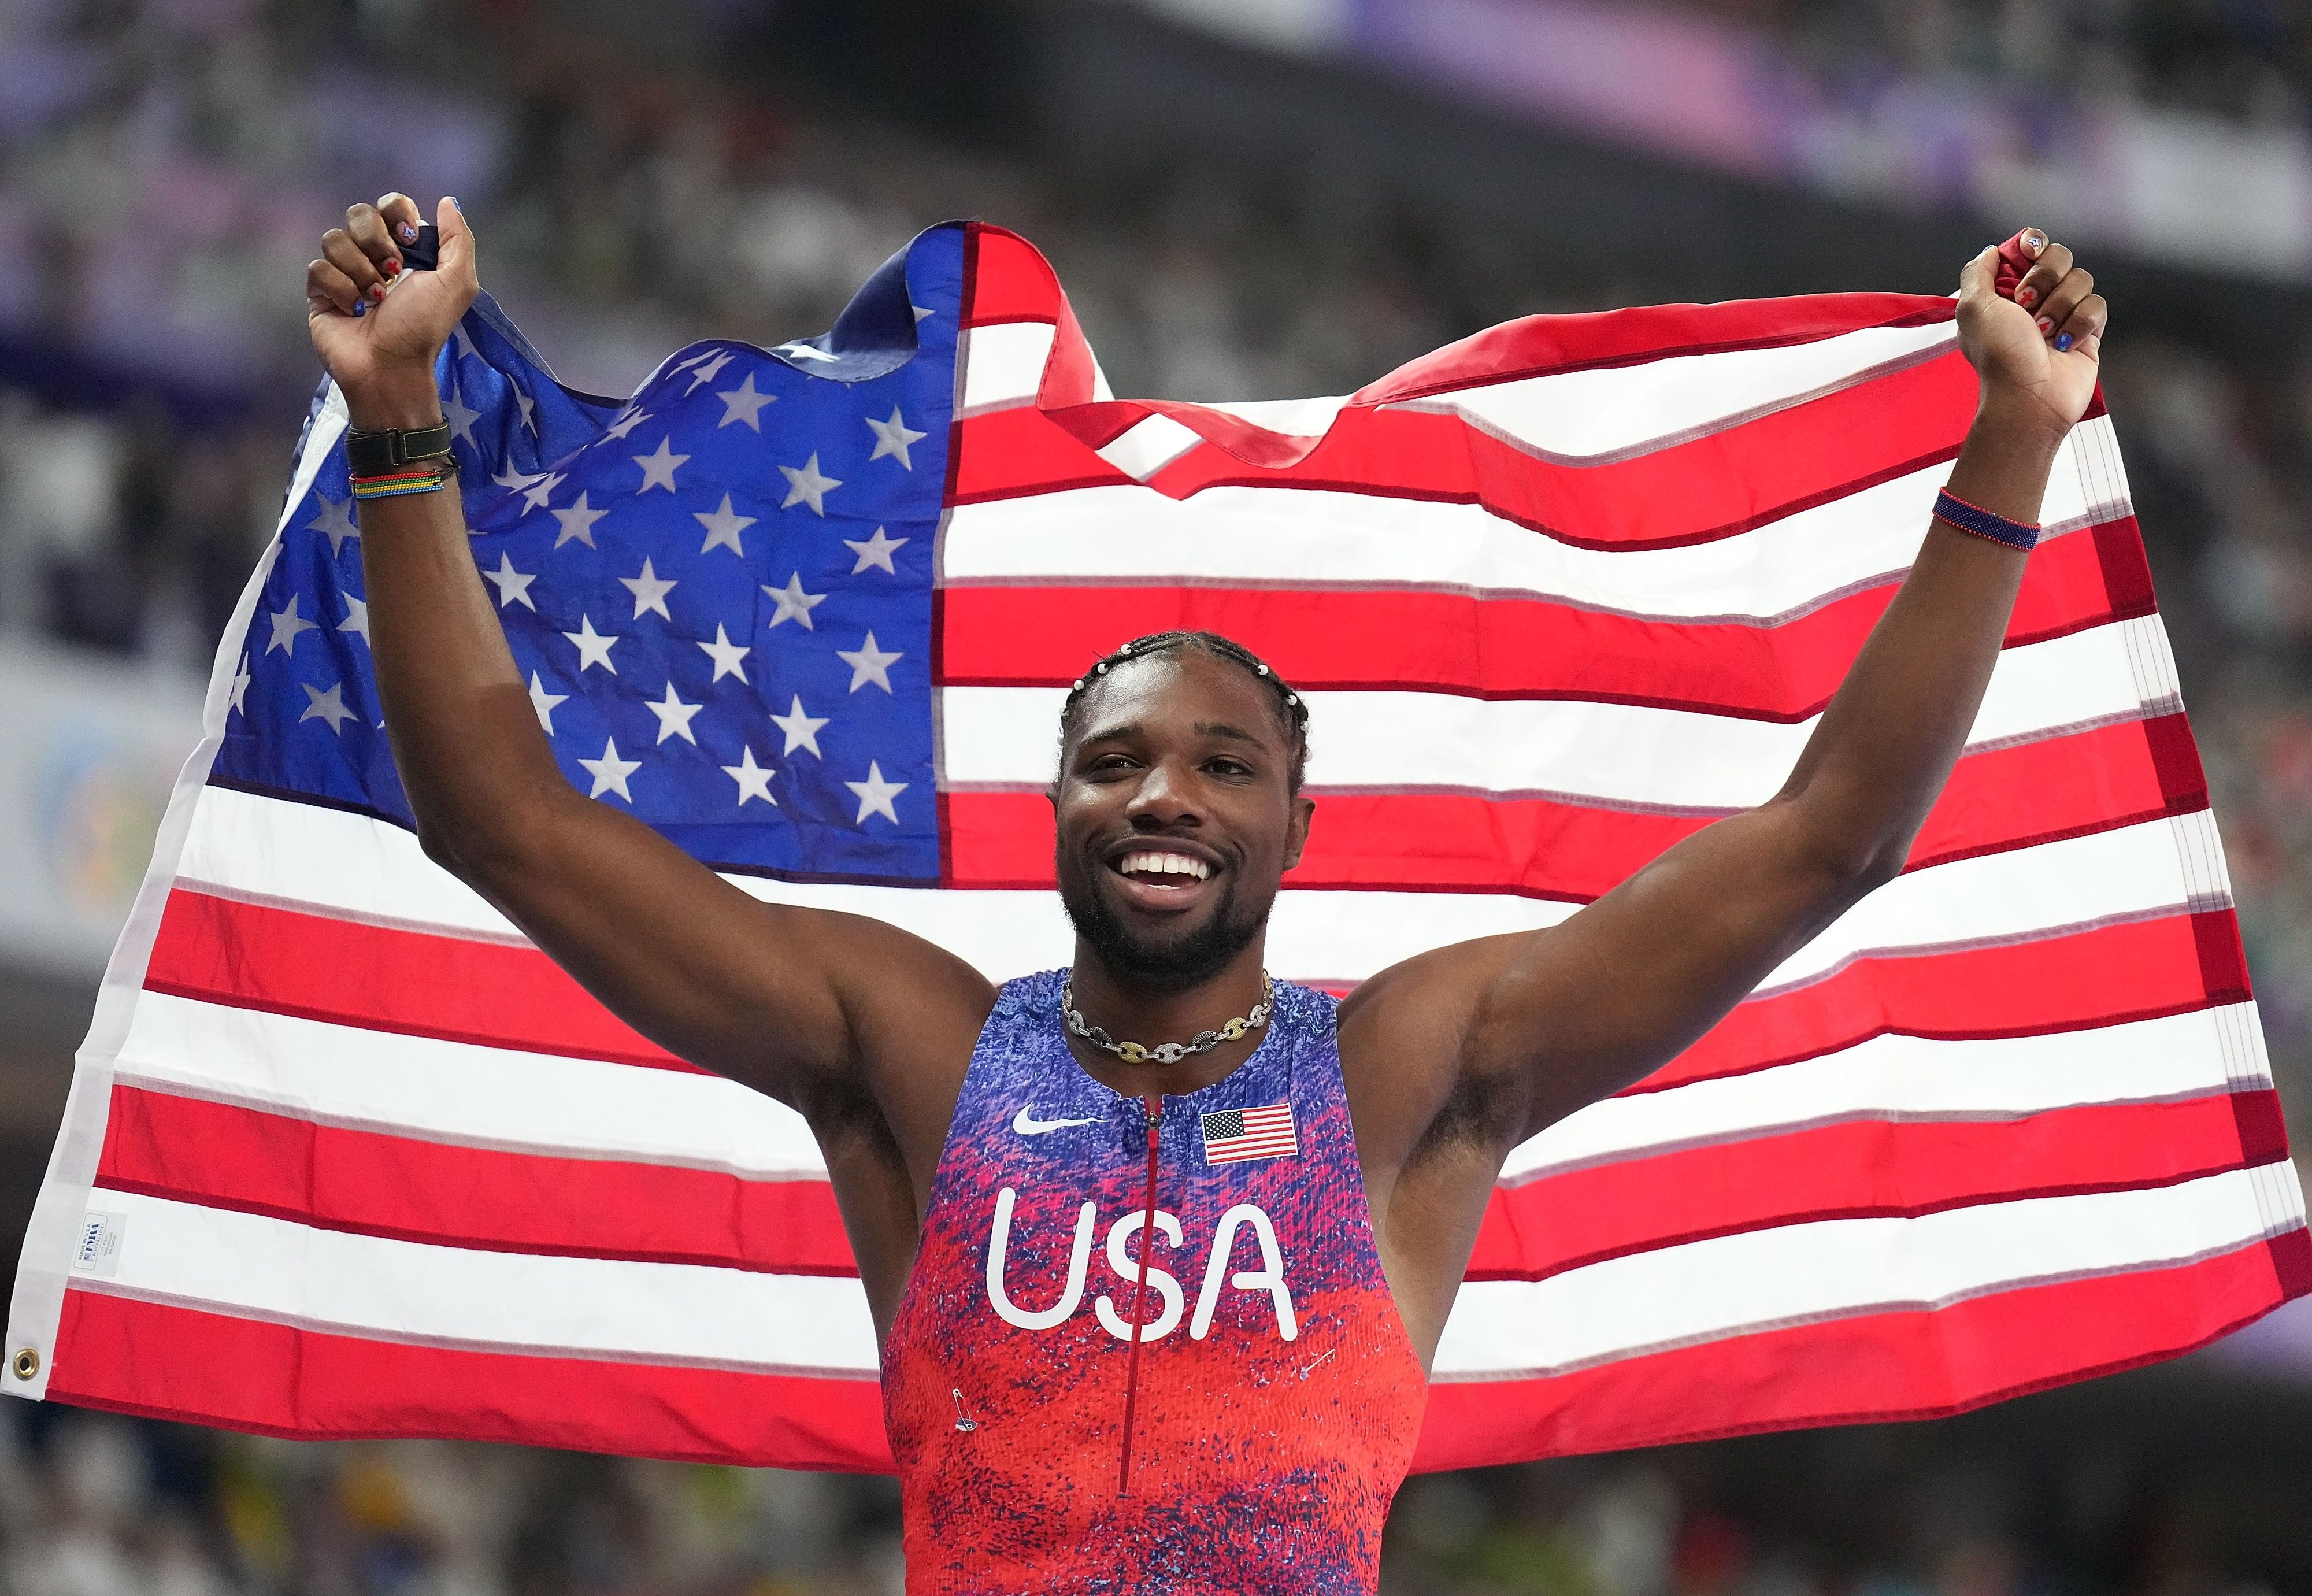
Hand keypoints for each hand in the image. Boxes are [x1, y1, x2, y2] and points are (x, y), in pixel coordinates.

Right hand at [306, 194, 479, 427]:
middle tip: (394, 273)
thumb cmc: (424, 327)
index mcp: (406, 249)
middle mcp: (373, 255)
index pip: (391, 205)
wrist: (391, 366)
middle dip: (377, 243)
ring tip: (376, 300)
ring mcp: (344, 271)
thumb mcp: (457, 282)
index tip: (410, 240)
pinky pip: (318, 268)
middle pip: (359, 214)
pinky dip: (341, 291)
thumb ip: (457, 239)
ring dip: (361, 271)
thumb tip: (447, 201)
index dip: (397, 214)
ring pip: (334, 239)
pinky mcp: (320, 291)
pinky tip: (355, 312)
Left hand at [1955, 228, 2106, 437]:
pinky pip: (2097, 305)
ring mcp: (2064, 312)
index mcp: (2006, 291)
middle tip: (2028, 305)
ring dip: (2060, 306)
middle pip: (2059, 257)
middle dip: (2045, 278)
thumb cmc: (2000, 356)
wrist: (2030, 397)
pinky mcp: (2088, 329)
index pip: (2030, 248)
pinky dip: (2080, 323)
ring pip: (2081, 280)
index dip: (2033, 245)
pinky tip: (2064, 344)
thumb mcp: (1973, 308)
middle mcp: (2035, 298)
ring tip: (2043, 333)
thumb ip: (1978, 273)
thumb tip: (1992, 251)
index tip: (2029, 252)